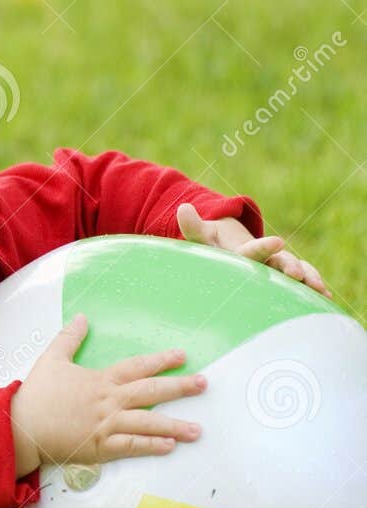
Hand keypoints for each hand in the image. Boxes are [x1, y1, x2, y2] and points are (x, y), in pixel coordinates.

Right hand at [11, 314, 205, 472]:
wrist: (21, 428)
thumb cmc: (36, 395)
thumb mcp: (52, 359)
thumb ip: (70, 338)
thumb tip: (83, 318)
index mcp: (100, 380)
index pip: (137, 367)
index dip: (161, 360)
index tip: (182, 356)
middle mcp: (109, 402)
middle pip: (150, 393)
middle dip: (179, 387)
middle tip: (203, 385)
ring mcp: (106, 426)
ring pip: (147, 424)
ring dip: (174, 426)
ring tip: (197, 430)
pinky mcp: (100, 448)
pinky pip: (131, 447)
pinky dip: (151, 447)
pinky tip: (169, 446)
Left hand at [176, 202, 331, 297]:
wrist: (231, 246)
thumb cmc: (215, 247)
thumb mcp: (202, 239)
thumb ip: (194, 227)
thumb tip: (182, 209)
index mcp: (245, 250)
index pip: (254, 250)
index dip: (264, 247)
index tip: (278, 242)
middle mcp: (267, 258)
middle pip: (282, 261)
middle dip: (291, 266)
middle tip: (299, 274)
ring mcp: (278, 268)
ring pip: (297, 271)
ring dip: (309, 278)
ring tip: (320, 289)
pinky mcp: (284, 278)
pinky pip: (302, 282)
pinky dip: (313, 288)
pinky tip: (325, 298)